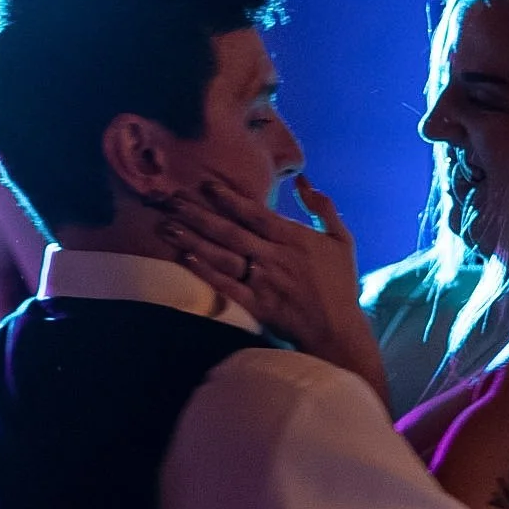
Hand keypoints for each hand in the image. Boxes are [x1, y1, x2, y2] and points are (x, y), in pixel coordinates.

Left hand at [159, 177, 390, 403]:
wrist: (337, 329)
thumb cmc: (340, 283)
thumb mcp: (342, 239)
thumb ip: (322, 207)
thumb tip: (302, 179)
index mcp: (293, 238)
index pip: (254, 213)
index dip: (228, 198)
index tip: (205, 185)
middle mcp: (274, 256)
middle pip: (229, 231)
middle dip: (198, 214)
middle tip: (171, 199)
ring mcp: (263, 281)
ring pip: (222, 256)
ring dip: (193, 240)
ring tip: (166, 226)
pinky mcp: (255, 305)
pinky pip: (226, 286)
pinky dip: (206, 272)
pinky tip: (186, 259)